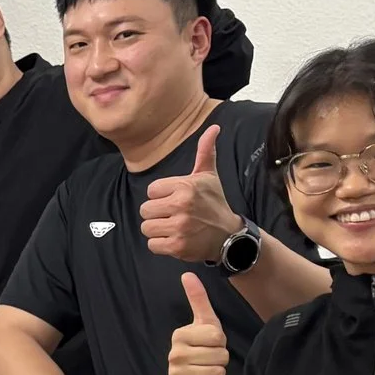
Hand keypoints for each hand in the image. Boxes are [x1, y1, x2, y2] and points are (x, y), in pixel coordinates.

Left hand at [140, 123, 241, 261]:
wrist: (229, 236)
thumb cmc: (214, 203)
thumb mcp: (209, 176)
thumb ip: (205, 152)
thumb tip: (213, 127)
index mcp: (185, 186)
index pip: (151, 190)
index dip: (161, 196)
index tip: (176, 200)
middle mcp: (181, 205)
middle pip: (145, 209)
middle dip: (157, 213)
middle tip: (174, 215)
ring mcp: (179, 227)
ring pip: (146, 227)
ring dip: (157, 230)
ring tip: (174, 227)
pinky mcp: (177, 246)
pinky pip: (152, 245)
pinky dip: (161, 245)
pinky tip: (175, 239)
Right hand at [168, 274, 229, 374]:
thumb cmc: (202, 352)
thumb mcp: (205, 325)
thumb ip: (198, 300)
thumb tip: (187, 274)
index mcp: (179, 334)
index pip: (217, 336)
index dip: (220, 343)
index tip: (210, 346)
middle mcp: (174, 353)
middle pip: (219, 354)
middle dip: (220, 360)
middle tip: (209, 361)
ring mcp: (174, 373)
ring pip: (216, 371)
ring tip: (205, 373)